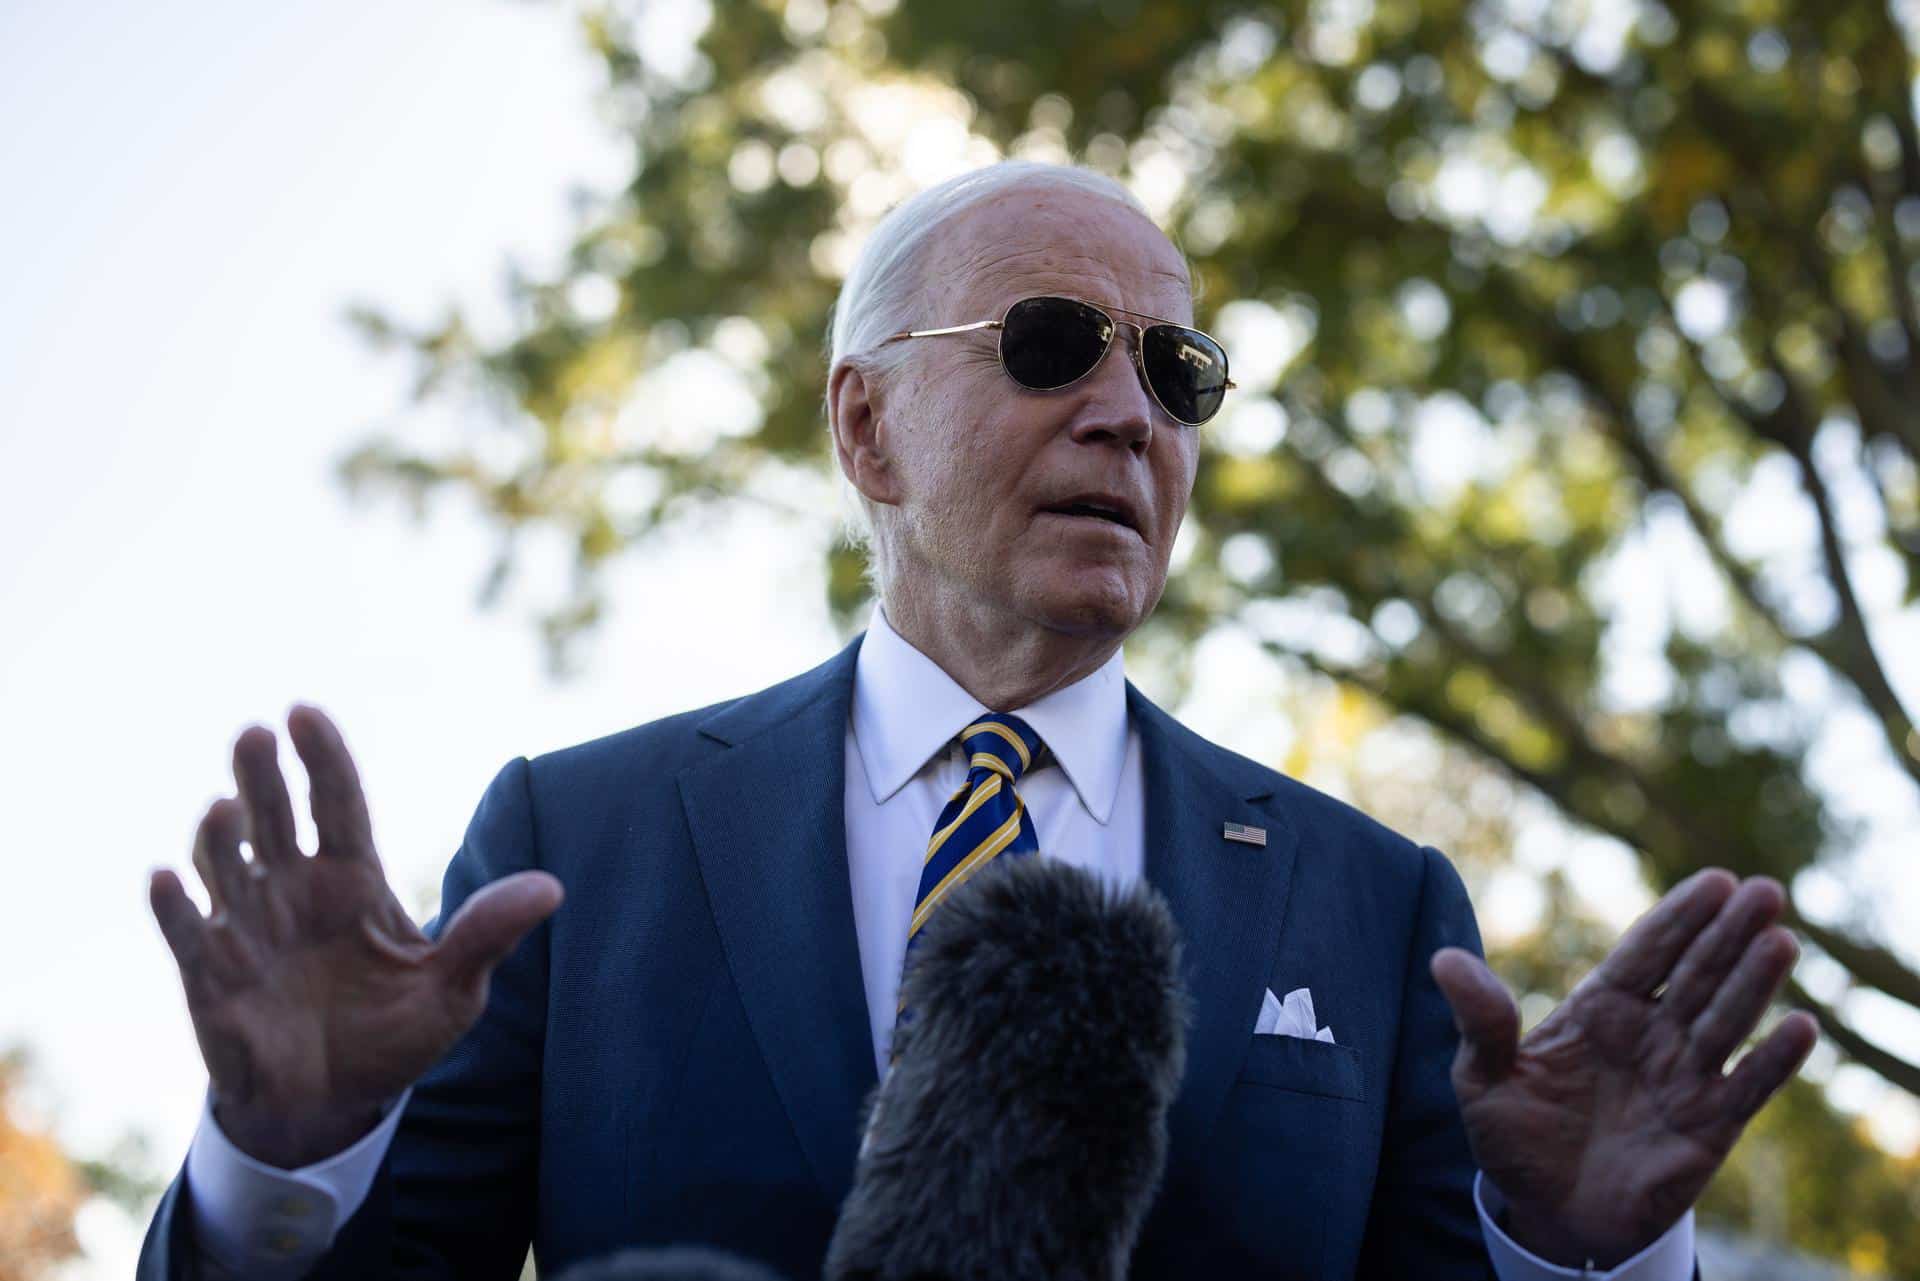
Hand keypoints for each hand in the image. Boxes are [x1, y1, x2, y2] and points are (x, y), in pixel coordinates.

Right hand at [149, 704, 562, 1167]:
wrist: (335, 1106)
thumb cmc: (394, 1035)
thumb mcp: (454, 988)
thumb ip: (488, 934)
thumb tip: (552, 888)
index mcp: (352, 879)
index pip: (336, 803)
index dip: (322, 758)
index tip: (304, 712)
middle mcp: (292, 889)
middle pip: (273, 817)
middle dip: (262, 775)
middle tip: (255, 734)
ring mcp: (246, 928)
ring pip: (224, 865)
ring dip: (219, 837)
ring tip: (226, 809)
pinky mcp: (209, 977)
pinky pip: (185, 934)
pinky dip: (172, 907)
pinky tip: (167, 878)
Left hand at [1429, 868, 1817, 1268]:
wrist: (1548, 1217)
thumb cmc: (1514, 1140)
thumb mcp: (1482, 1079)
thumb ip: (1479, 1021)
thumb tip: (1444, 960)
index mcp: (1600, 1010)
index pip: (1646, 953)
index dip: (1679, 917)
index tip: (1714, 881)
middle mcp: (1650, 1033)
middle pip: (1696, 972)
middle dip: (1728, 932)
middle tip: (1764, 889)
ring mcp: (1683, 1076)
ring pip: (1725, 1019)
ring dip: (1755, 981)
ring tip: (1780, 939)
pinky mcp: (1708, 1126)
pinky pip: (1746, 1087)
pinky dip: (1774, 1060)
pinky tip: (1799, 1026)